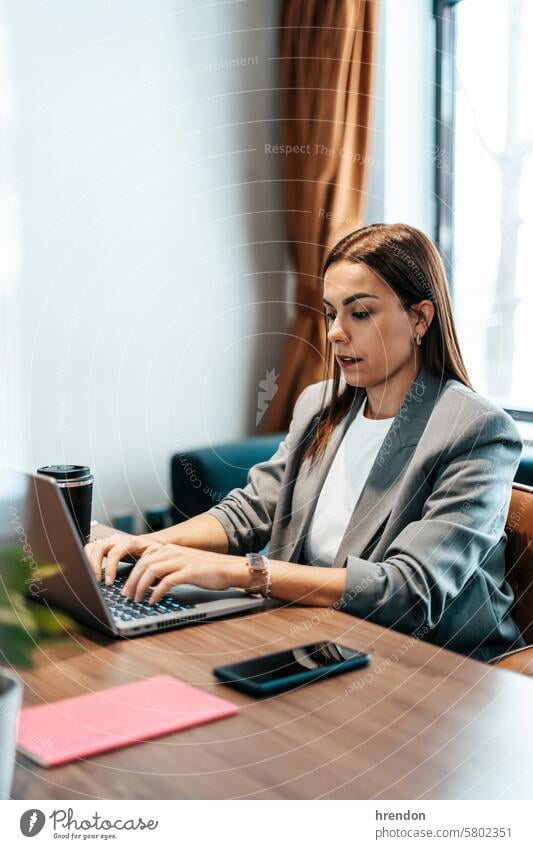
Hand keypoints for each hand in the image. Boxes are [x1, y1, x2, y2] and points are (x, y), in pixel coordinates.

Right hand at [84, 533, 157, 584]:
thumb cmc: (152, 549)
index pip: (114, 553)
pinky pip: (90, 549)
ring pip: (92, 547)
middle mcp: (116, 539)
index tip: (109, 582)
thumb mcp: (154, 554)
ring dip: (89, 562)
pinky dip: (87, 559)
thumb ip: (147, 561)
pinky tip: (91, 571)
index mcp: (128, 541)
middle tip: (97, 581)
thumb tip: (138, 574)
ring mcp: (108, 541)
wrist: (150, 542)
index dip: (110, 568)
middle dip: (95, 566)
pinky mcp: (104, 546)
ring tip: (93, 577)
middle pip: (99, 548)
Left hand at [120, 544, 251, 604]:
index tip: (126, 588)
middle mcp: (173, 552)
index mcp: (170, 550)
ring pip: (151, 572)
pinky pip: (166, 581)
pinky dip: (156, 592)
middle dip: (132, 582)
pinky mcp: (189, 571)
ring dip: (141, 587)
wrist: (230, 568)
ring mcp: (181, 561)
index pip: (143, 560)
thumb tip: (150, 584)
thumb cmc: (208, 570)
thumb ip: (168, 570)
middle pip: (143, 565)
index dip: (131, 575)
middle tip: (127, 596)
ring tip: (137, 600)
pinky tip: (153, 601)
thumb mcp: (184, 566)